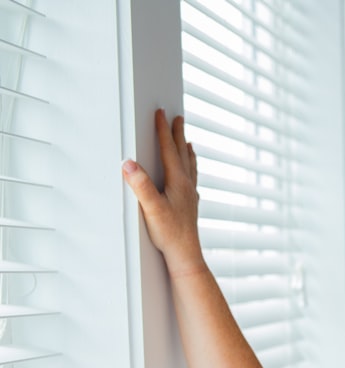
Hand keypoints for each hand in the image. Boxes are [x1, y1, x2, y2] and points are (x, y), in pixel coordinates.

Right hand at [122, 109, 205, 275]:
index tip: (161, 113)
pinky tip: (189, 174)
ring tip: (187, 141)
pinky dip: (190, 169)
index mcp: (178, 181)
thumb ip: (140, 185)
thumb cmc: (170, 233)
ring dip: (186, 150)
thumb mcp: (151, 208)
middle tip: (178, 117)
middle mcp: (187, 185)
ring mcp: (190, 195)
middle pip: (182, 153)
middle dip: (178, 134)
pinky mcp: (189, 205)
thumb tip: (129, 163)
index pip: (169, 150)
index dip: (163, 130)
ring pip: (189, 166)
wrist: (186, 254)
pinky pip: (191, 179)